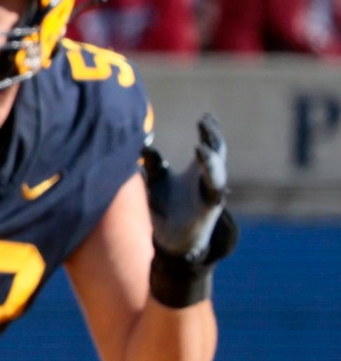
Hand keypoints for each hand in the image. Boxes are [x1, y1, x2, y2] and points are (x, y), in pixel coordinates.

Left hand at [141, 113, 236, 306]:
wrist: (167, 244)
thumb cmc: (164, 211)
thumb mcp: (156, 182)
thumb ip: (152, 163)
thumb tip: (143, 143)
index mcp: (196, 173)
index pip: (208, 146)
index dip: (209, 131)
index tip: (205, 116)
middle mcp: (206, 181)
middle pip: (217, 152)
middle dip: (213, 136)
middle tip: (206, 121)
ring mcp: (209, 194)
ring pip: (217, 169)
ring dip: (212, 155)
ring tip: (203, 142)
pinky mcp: (208, 209)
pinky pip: (214, 189)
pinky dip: (210, 174)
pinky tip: (202, 163)